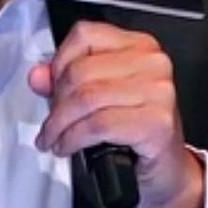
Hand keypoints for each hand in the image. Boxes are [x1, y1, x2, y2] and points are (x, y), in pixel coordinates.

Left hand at [28, 20, 203, 207]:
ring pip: (86, 99)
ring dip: (60, 124)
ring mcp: (158, 92)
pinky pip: (98, 125)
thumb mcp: (102, 98)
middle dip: (57, 101)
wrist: (168, 171)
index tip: (51, 87)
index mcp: (140, 45)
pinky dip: (73, 138)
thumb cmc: (137, 131)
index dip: (59, 62)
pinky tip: (67, 146)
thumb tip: (38, 76)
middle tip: (51, 123)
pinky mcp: (156, 123)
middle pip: (81, 71)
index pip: (85, 35)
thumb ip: (67, 80)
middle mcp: (153, 63)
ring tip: (53, 138)